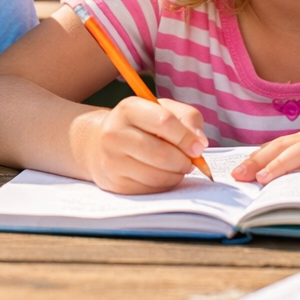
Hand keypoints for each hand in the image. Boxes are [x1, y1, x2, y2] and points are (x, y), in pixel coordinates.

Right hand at [84, 96, 206, 193]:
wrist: (101, 143)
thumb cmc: (141, 125)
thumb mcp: (163, 109)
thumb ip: (187, 118)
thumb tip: (199, 143)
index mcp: (129, 109)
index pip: (164, 122)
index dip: (186, 137)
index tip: (198, 147)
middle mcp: (115, 134)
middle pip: (161, 154)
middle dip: (184, 161)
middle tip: (191, 161)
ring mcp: (112, 160)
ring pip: (156, 176)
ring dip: (176, 175)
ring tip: (178, 167)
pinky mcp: (115, 183)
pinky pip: (150, 190)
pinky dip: (165, 185)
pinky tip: (164, 175)